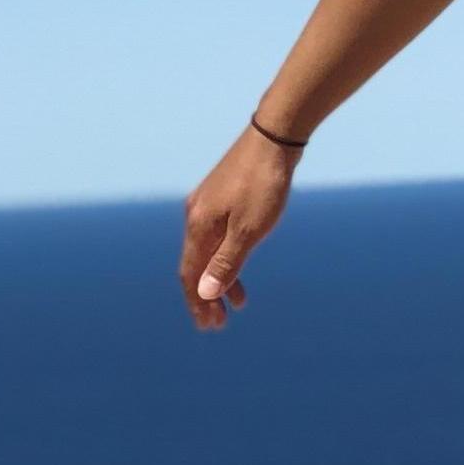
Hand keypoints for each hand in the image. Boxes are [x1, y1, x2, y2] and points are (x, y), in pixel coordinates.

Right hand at [179, 125, 303, 328]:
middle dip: (206, 296)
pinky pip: (218, 236)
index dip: (198, 302)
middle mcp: (195, 216)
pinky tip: (241, 263)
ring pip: (207, 251)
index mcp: (198, 227)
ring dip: (219, 278)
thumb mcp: (250, 229)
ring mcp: (207, 205)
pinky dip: (227, 255)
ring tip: (236, 303)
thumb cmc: (264, 184)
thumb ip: (227, 262)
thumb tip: (204, 294)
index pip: (190, 274)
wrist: (274, 138)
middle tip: (218, 323)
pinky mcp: (221, 197)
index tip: (208, 325)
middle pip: (195, 265)